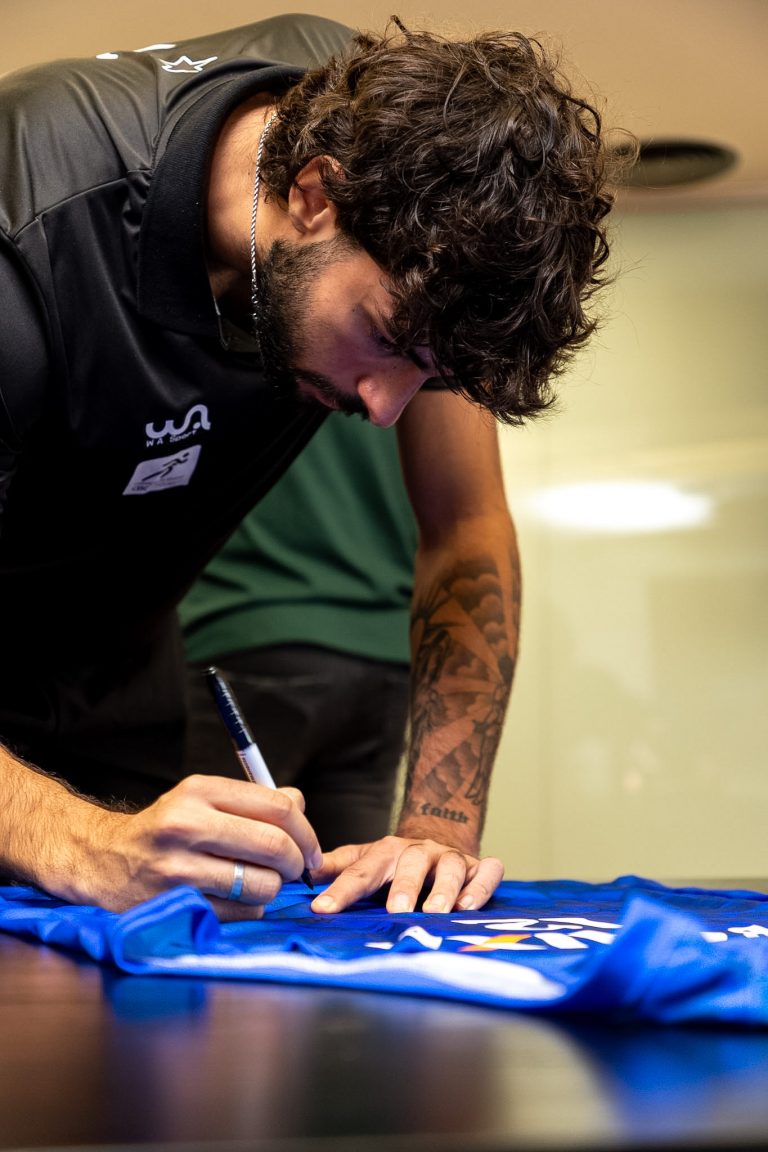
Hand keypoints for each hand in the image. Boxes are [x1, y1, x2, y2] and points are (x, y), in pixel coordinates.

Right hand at [62, 775, 322, 920]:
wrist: (102, 861)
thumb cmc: (164, 831)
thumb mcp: (201, 799)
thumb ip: (252, 801)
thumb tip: (300, 805)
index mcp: (200, 791)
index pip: (278, 807)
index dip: (307, 831)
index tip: (311, 850)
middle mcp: (188, 824)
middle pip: (276, 846)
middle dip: (296, 864)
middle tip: (294, 871)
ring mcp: (180, 867)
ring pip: (262, 884)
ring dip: (271, 890)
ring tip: (257, 885)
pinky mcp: (177, 904)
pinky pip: (241, 913)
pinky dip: (249, 910)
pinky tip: (232, 900)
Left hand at [309, 835, 503, 914]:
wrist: (436, 842)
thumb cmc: (394, 863)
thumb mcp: (364, 861)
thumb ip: (337, 868)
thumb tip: (303, 873)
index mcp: (387, 852)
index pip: (362, 871)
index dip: (342, 891)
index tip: (322, 910)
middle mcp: (420, 852)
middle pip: (412, 864)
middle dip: (405, 887)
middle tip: (396, 911)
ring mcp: (451, 858)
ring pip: (451, 867)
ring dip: (444, 889)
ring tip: (437, 912)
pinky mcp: (478, 867)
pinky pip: (486, 871)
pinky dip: (481, 886)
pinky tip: (470, 906)